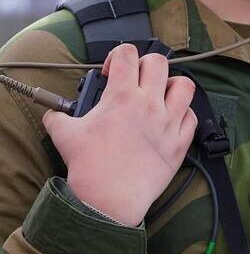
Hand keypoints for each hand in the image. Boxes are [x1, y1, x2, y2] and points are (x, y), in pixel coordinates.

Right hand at [42, 44, 197, 226]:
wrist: (109, 199)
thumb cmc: (88, 166)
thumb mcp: (64, 134)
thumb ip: (57, 117)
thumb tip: (53, 114)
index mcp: (122, 96)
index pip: (127, 54)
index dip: (118, 55)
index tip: (111, 72)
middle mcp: (149, 104)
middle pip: (158, 63)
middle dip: (145, 65)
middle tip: (135, 80)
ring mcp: (168, 122)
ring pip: (184, 86)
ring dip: (172, 85)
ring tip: (160, 94)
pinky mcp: (180, 142)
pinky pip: (192, 117)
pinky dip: (184, 114)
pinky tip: (171, 120)